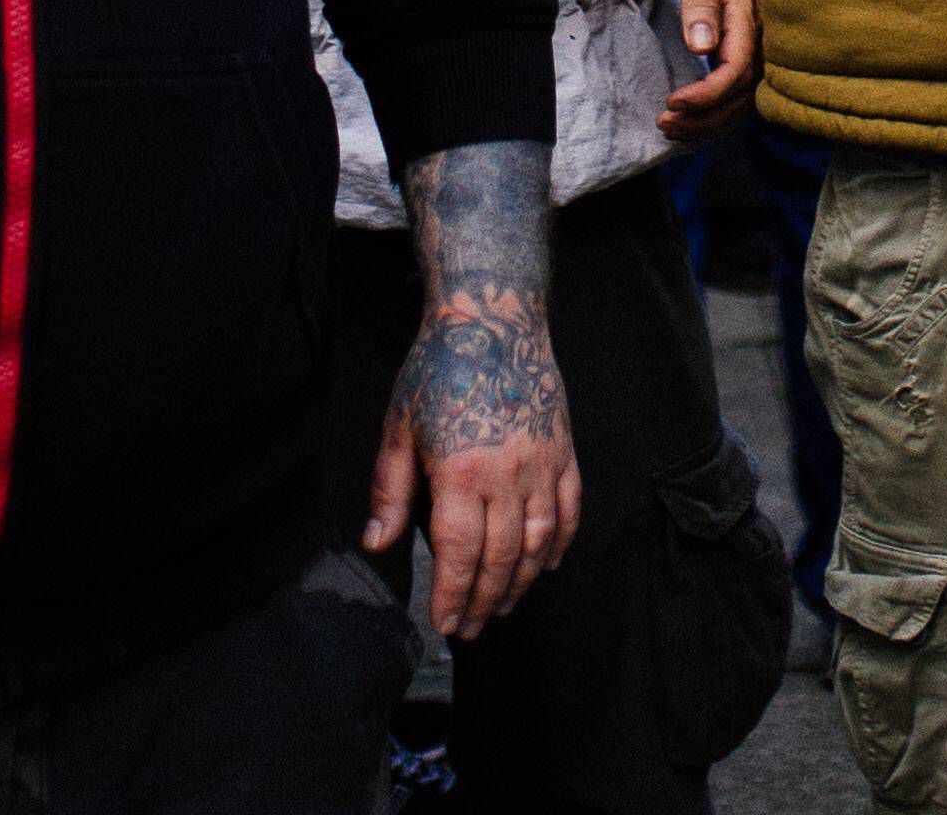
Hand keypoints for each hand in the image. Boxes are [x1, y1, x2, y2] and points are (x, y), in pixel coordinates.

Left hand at [365, 141, 578, 638]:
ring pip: (538, 542)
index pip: (459, 552)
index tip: (446, 623)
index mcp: (461, 470)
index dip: (454, 594)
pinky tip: (543, 566)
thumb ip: (390, 491)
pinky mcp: (564, 450)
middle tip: (470, 628)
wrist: (494, 318)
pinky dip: (558, 545)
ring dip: (520, 582)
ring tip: (501, 606)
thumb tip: (378, 542)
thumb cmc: (438, 370)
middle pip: (500, 556)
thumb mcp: (399, 427)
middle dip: (483, 600)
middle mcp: (508, 473)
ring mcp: (542, 462)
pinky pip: (569, 511)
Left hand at [656, 0, 758, 141]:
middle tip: (664, 124)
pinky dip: (715, 111)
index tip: (672, 102)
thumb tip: (701, 47)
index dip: (707, 95)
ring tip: (671, 128)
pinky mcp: (744, 45)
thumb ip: (700, 3)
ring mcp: (755, 41)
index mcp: (749, 15)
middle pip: (743, 94)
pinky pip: (738, 90)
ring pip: (743, 98)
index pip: (736, 70)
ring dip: (709, 121)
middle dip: (705, 118)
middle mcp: (758, 34)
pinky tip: (690, 117)